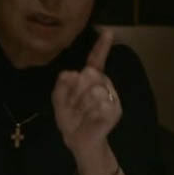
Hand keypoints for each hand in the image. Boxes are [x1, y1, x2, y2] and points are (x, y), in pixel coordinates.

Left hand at [52, 30, 121, 160]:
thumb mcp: (58, 100)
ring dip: (80, 105)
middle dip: (74, 91)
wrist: (79, 141)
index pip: (96, 60)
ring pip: (93, 91)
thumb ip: (61, 85)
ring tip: (79, 115)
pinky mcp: (114, 111)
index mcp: (91, 79)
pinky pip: (98, 105)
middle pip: (88, 74)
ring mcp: (111, 97)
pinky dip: (88, 114)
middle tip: (72, 105)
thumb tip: (71, 73)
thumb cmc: (70, 119)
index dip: (102, 47)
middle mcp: (104, 85)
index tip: (109, 33)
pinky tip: (88, 120)